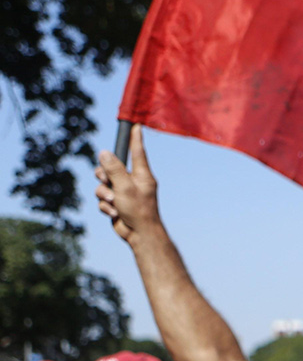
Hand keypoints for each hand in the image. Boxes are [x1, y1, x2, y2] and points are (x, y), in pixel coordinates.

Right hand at [95, 124, 163, 243]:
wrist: (139, 235)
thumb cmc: (138, 210)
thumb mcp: (124, 187)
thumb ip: (114, 169)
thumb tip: (104, 153)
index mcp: (142, 174)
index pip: (137, 152)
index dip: (135, 138)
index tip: (136, 125)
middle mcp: (133, 181)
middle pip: (110, 167)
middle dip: (104, 175)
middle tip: (108, 183)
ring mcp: (124, 192)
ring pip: (103, 184)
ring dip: (104, 194)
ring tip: (113, 203)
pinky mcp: (116, 203)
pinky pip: (102, 198)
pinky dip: (105, 206)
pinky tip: (114, 213)